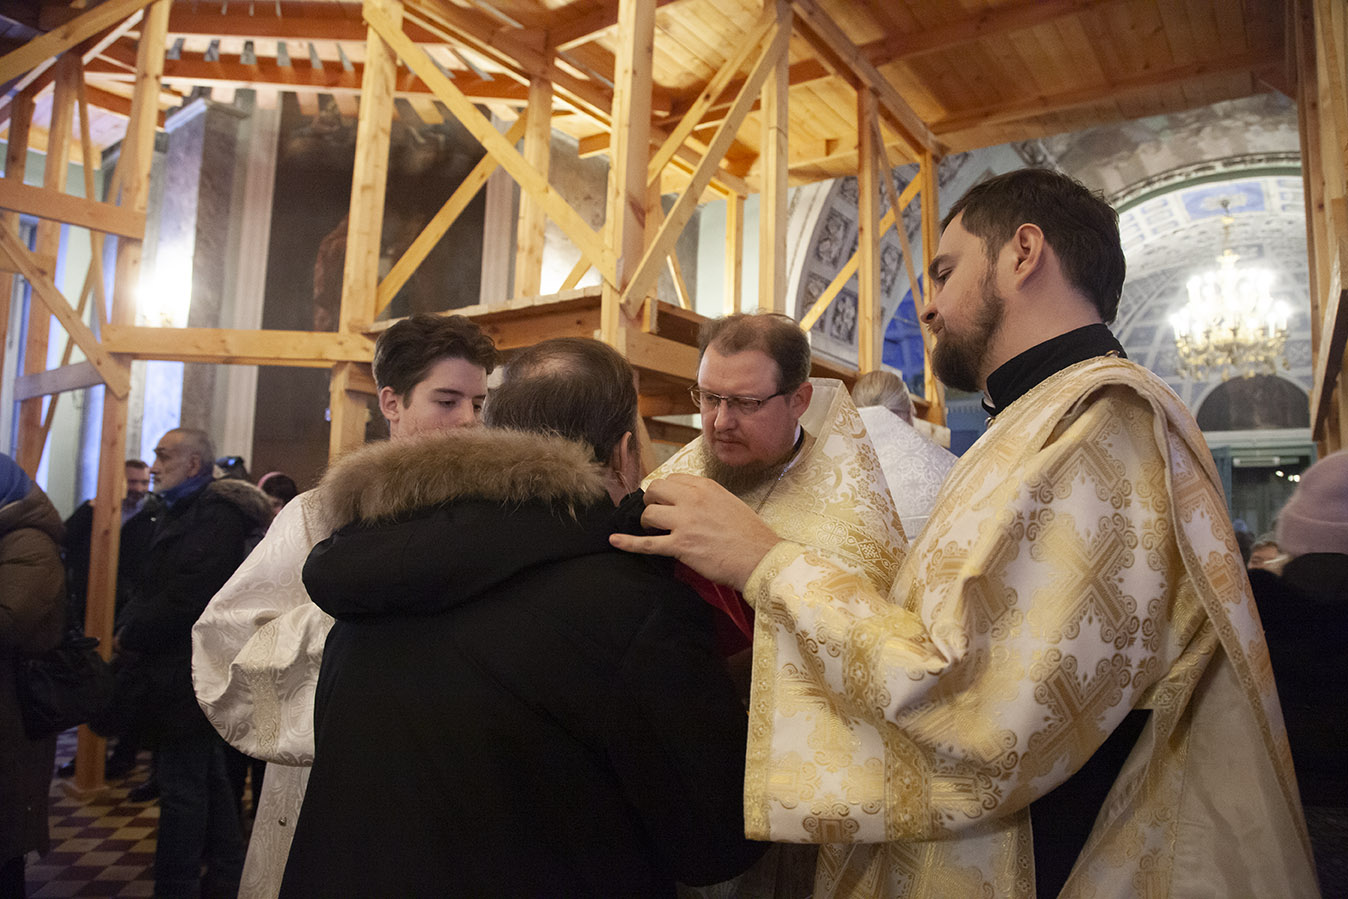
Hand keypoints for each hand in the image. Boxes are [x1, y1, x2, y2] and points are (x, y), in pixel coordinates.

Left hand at [609, 474, 779, 590]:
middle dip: (651, 501)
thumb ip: (707, 498)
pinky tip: (614, 541)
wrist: (760, 557)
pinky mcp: (680, 546)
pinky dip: (628, 543)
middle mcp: (692, 499)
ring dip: (646, 522)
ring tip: (652, 529)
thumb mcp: (729, 503)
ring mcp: (684, 522)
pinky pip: (646, 543)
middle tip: (656, 513)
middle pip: (655, 490)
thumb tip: (689, 503)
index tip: (667, 501)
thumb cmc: (750, 534)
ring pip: (648, 514)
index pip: (673, 479)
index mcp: (706, 487)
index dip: (666, 491)